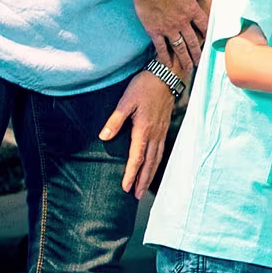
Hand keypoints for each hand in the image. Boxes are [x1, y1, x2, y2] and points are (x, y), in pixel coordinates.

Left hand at [100, 71, 175, 198]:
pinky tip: (154, 167)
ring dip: (150, 175)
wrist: (167, 76)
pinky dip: (157, 163)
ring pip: (157, 159)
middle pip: (149, 163)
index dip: (131, 174)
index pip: (137, 158)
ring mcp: (162, 132)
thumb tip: (104, 137)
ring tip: (144, 188)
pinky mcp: (165, 128)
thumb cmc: (144, 86)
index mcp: (143, 130)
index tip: (126, 187)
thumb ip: (115, 121)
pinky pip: (161, 151)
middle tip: (137, 196)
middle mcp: (154, 134)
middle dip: (142, 180)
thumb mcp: (125, 101)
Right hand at [129, 0, 207, 76]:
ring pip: (180, 48)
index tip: (210, 43)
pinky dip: (164, 57)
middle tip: (201, 63)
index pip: (204, 26)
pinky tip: (167, 65)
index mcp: (192, 10)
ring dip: (185, 59)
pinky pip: (161, 47)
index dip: (208, 35)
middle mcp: (182, 22)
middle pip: (193, 41)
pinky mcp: (155, 31)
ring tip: (189, 69)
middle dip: (197, 53)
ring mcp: (169, 28)